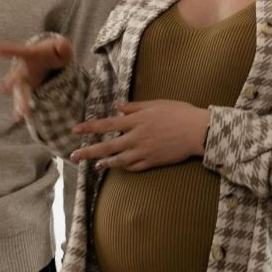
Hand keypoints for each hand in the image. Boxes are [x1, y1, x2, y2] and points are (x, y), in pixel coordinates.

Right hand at [0, 37, 74, 120]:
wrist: (49, 60)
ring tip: (18, 114)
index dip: (9, 50)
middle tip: (4, 89)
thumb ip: (63, 47)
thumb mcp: (62, 48)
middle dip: (11, 82)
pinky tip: (18, 118)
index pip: (20, 51)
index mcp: (30, 55)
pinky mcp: (27, 90)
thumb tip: (62, 46)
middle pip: (16, 76)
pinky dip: (20, 108)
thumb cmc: (54, 52)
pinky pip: (22, 100)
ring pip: (19, 91)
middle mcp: (23, 68)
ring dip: (19, 101)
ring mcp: (24, 81)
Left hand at [71, 100, 210, 170]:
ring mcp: (144, 152)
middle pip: (107, 146)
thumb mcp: (156, 104)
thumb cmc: (179, 113)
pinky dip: (124, 167)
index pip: (107, 124)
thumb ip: (135, 106)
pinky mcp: (152, 162)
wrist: (198, 131)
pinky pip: (134, 167)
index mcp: (136, 120)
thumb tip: (118, 106)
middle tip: (74, 157)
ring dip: (104, 163)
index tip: (75, 130)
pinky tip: (119, 167)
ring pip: (118, 160)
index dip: (90, 128)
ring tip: (95, 165)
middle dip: (88, 152)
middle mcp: (136, 137)